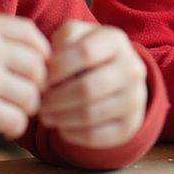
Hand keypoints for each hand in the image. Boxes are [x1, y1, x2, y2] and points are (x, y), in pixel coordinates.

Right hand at [0, 13, 48, 138]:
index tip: (38, 66)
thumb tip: (37, 49)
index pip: (31, 34)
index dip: (42, 52)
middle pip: (38, 66)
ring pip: (32, 96)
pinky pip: (16, 119)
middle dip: (38, 83)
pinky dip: (16, 126)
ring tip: (15, 110)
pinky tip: (5, 126)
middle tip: (28, 94)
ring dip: (29, 107)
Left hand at [39, 21, 147, 147]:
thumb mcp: (75, 37)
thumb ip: (61, 41)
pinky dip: (71, 133)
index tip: (42, 78)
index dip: (57, 68)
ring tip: (45, 115)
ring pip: (90, 115)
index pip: (85, 53)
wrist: (117, 77)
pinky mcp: (129, 125)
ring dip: (60, 118)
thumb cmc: (86, 55)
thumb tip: (47, 68)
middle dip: (55, 99)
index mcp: (116, 41)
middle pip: (88, 88)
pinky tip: (62, 126)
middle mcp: (132, 68)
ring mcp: (135, 98)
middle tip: (39, 103)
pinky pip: (94, 135)